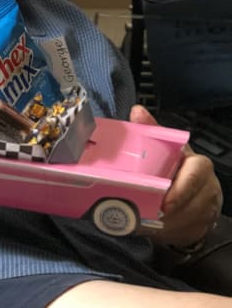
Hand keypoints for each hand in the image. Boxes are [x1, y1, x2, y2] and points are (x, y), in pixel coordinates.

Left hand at [130, 105, 222, 247]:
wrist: (189, 191)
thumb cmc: (174, 165)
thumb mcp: (165, 146)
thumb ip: (153, 130)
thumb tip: (137, 111)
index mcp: (198, 165)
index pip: (196, 174)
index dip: (181, 189)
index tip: (165, 201)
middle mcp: (207, 188)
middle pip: (189, 203)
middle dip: (168, 211)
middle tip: (146, 214)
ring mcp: (206, 210)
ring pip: (185, 222)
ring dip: (163, 224)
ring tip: (143, 221)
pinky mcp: (200, 228)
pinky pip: (182, 234)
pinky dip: (164, 233)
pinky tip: (150, 228)